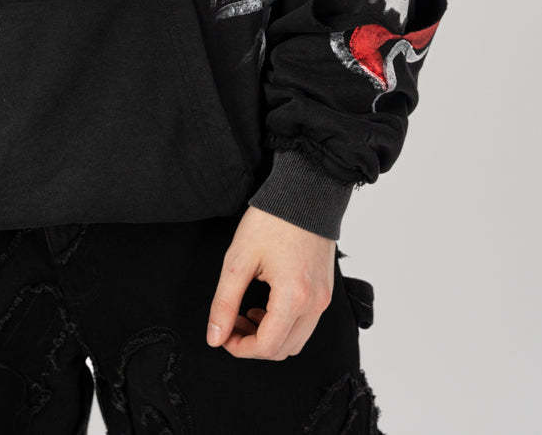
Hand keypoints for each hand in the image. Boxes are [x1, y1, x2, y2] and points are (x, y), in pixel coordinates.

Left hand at [205, 205, 334, 359]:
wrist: (304, 192)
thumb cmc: (272, 219)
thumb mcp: (238, 259)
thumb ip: (225, 302)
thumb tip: (215, 337)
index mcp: (294, 296)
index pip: (267, 346)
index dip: (240, 348)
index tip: (223, 335)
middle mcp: (314, 303)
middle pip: (283, 350)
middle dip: (253, 344)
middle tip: (233, 322)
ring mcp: (324, 298)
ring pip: (296, 341)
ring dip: (270, 337)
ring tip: (248, 313)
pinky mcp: (325, 290)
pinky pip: (306, 324)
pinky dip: (285, 325)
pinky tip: (267, 304)